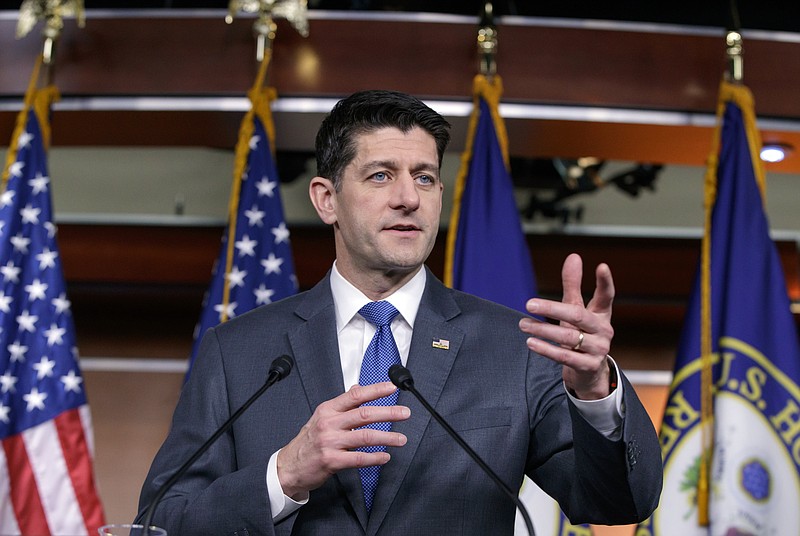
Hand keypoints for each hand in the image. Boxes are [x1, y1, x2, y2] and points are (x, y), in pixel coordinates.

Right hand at [276, 381, 409, 499]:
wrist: (289, 466)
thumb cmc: (308, 441)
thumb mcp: (322, 416)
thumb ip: (342, 404)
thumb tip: (358, 388)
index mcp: (328, 409)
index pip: (355, 395)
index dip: (375, 390)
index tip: (392, 387)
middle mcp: (329, 423)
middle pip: (363, 414)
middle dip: (388, 412)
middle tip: (404, 413)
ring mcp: (330, 442)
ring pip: (364, 436)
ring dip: (386, 437)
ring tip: (401, 439)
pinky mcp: (331, 461)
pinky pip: (358, 458)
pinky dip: (374, 458)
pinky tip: (385, 457)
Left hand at [518, 253, 613, 399]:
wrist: (589, 372)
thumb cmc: (581, 333)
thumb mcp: (577, 309)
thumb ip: (573, 285)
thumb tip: (574, 256)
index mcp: (602, 314)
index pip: (606, 296)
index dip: (605, 282)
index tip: (601, 266)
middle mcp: (603, 330)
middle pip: (577, 316)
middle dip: (552, 309)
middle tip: (528, 304)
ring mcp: (598, 349)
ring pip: (568, 338)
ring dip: (543, 330)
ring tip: (523, 324)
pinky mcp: (588, 366)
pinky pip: (565, 357)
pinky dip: (546, 349)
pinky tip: (531, 342)